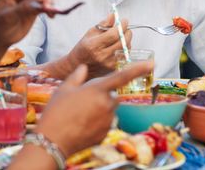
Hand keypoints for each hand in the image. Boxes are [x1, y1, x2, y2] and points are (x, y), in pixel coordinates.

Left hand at [0, 0, 53, 46]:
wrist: (0, 37)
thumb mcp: (7, 18)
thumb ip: (22, 9)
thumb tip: (37, 3)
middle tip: (48, 7)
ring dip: (49, 2)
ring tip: (51, 13)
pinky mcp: (36, 6)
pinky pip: (46, 4)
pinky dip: (51, 9)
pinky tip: (52, 16)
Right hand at [35, 61, 153, 157]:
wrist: (53, 141)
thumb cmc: (56, 112)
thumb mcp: (64, 89)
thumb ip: (77, 76)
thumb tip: (83, 67)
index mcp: (98, 89)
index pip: (122, 76)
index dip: (138, 69)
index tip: (152, 63)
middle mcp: (107, 104)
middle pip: (112, 95)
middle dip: (102, 96)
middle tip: (83, 101)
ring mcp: (108, 120)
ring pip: (109, 109)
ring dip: (100, 109)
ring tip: (80, 113)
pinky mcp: (106, 132)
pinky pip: (105, 122)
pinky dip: (97, 121)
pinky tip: (82, 124)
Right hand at [67, 14, 131, 77]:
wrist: (78, 65)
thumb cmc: (83, 48)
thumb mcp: (90, 33)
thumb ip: (103, 24)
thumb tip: (114, 15)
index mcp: (94, 45)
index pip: (113, 34)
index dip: (122, 26)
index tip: (124, 20)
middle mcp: (102, 56)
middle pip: (122, 41)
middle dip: (127, 31)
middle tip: (125, 27)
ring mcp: (109, 63)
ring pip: (126, 48)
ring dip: (127, 39)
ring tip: (121, 36)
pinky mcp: (113, 68)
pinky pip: (125, 55)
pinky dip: (125, 48)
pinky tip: (120, 44)